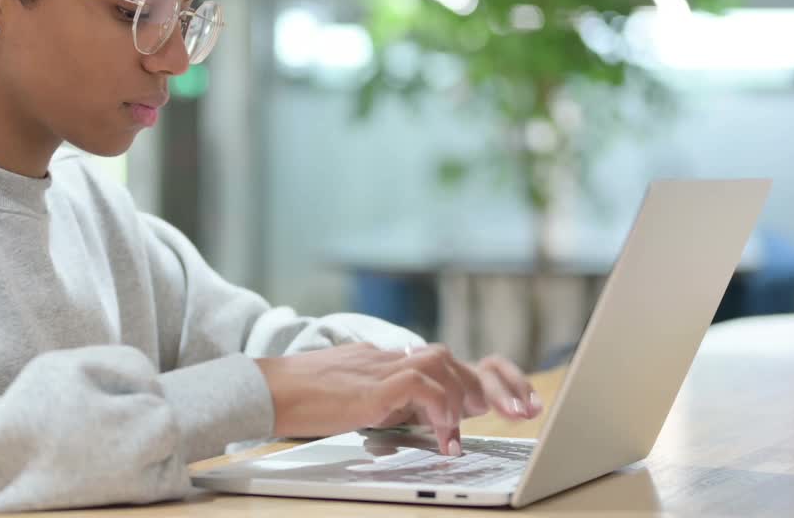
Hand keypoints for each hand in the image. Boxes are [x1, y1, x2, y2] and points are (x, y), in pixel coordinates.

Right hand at [254, 343, 541, 456]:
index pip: (448, 361)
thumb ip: (390, 400)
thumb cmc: (305, 399)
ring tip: (469, 434)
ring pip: (443, 364)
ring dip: (467, 399)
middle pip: (456, 359)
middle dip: (497, 385)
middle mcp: (392, 358)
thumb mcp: (358, 399)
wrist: (269, 389)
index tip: (516, 401)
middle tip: (524, 411)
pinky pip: (420, 384)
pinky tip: (444, 435)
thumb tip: (420, 415)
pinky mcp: (372, 384)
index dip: (488, 377)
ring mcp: (382, 367)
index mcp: (391, 363)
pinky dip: (440, 407)